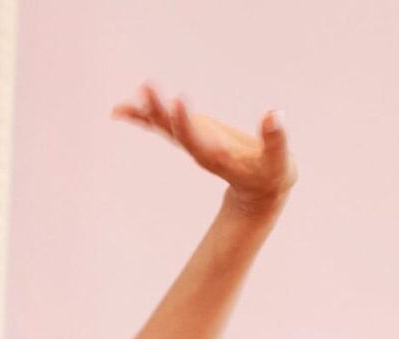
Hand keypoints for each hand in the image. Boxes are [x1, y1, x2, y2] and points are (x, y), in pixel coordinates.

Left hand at [113, 85, 296, 213]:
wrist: (261, 189)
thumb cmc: (272, 174)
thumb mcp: (278, 160)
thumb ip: (276, 140)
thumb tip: (275, 114)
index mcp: (216, 156)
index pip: (196, 140)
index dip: (185, 122)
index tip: (177, 101)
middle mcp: (199, 150)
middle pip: (175, 130)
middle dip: (160, 111)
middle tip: (145, 89)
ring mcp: (194, 142)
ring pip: (164, 127)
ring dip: (144, 114)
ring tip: (120, 108)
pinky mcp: (193, 134)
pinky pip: (165, 124)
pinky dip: (144, 116)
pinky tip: (123, 110)